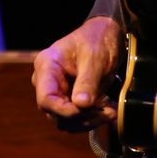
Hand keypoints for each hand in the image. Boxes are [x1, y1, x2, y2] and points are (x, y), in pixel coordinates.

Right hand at [32, 16, 120, 131]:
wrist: (105, 36)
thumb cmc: (97, 40)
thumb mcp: (94, 57)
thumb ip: (87, 81)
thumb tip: (81, 105)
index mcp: (46, 66)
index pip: (46, 98)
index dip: (64, 110)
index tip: (87, 110)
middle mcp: (46, 81)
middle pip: (55, 113)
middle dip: (81, 117)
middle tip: (107, 112)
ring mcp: (57, 92)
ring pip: (65, 120)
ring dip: (88, 121)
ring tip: (110, 112)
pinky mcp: (68, 100)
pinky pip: (75, 119)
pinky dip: (91, 119)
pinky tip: (107, 111)